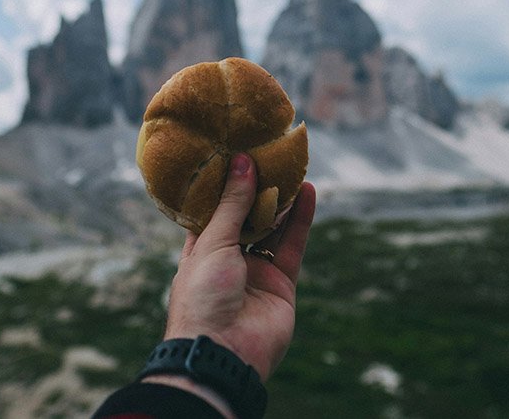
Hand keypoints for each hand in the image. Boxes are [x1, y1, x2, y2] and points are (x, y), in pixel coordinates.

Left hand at [162, 152, 316, 381]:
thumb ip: (232, 204)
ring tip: (292, 167)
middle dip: (257, 189)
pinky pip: (293, 246)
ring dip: (282, 200)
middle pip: (246, 217)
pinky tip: (308, 192)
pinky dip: (301, 219)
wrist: (223, 353)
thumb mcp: (213, 244)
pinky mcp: (281, 284)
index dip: (224, 185)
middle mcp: (227, 260)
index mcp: (199, 251)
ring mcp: (255, 273)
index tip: (235, 155)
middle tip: (269, 156)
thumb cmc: (203, 297)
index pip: (212, 211)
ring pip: (272, 229)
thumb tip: (242, 162)